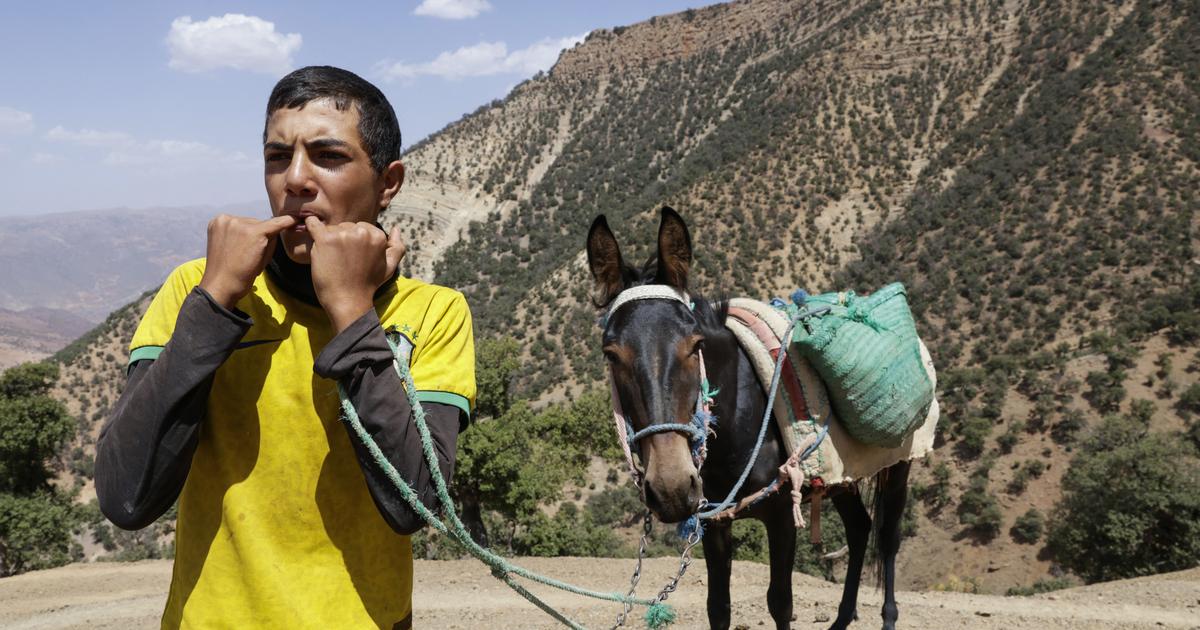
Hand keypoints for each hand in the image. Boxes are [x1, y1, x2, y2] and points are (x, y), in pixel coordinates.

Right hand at [198, 214, 296, 308]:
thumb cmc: (229, 271)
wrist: (222, 286)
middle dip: (259, 239)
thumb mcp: (232, 246)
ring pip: (266, 228)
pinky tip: (295, 220)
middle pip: (257, 223)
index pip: (246, 223)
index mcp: (219, 221)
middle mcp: (228, 218)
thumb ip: (245, 235)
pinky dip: (287, 223)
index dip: (252, 238)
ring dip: (265, 243)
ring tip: (251, 260)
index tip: (253, 246)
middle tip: (247, 259)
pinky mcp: (254, 232)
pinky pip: (277, 224)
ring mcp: (241, 223)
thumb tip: (271, 225)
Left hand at [305, 217, 405, 331]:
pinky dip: (311, 224)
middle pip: (346, 226)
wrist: (348, 301)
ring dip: (329, 239)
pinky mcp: (325, 239)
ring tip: (331, 258)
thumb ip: (397, 247)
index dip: (355, 241)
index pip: (361, 228)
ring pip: (332, 228)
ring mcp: (342, 234)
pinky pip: (313, 224)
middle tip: (342, 259)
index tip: (352, 256)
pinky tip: (310, 226)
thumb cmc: (368, 285)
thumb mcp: (390, 267)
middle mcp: (362, 231)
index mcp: (378, 236)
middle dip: (342, 239)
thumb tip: (396, 228)